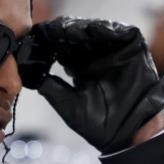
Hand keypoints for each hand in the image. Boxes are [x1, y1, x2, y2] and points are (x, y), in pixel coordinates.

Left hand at [31, 16, 163, 153]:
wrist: (127, 135)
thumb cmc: (99, 125)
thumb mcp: (69, 106)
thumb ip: (51, 88)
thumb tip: (30, 75)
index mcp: (78, 65)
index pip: (62, 46)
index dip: (50, 39)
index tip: (36, 37)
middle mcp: (95, 55)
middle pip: (77, 34)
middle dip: (63, 31)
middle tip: (50, 30)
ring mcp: (114, 50)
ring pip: (97, 30)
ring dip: (83, 28)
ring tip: (69, 30)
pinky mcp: (133, 49)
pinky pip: (124, 32)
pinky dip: (110, 29)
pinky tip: (95, 30)